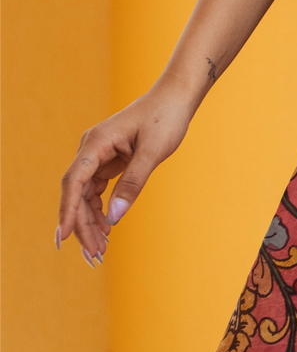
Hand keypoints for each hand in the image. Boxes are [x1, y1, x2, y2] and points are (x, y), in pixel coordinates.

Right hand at [56, 80, 195, 264]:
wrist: (176, 97)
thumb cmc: (165, 117)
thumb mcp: (153, 152)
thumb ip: (133, 183)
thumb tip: (114, 217)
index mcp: (96, 143)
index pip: (74, 183)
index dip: (68, 211)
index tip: (65, 237)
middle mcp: (91, 149)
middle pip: (77, 193)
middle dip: (83, 224)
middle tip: (94, 253)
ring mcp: (99, 154)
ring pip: (86, 194)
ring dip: (91, 220)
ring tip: (100, 247)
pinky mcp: (109, 159)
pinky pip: (98, 189)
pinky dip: (101, 209)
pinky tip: (107, 227)